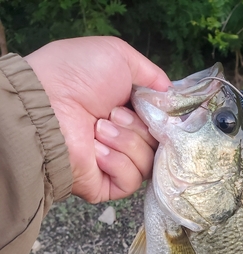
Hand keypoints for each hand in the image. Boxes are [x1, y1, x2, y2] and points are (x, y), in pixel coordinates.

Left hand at [25, 36, 170, 202]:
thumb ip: (151, 74)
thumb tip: (171, 94)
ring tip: (99, 128)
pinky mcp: (107, 185)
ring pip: (148, 163)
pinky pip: (132, 180)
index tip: (159, 110)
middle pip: (159, 144)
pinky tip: (97, 151)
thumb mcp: (118, 56)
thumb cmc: (77, 76)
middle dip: (140, 126)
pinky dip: (118, 163)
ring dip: (127, 142)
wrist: (47, 106)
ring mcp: (116, 164)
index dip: (164, 119)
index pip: (162, 124)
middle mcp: (124, 139)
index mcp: (129, 112)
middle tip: (114, 113)